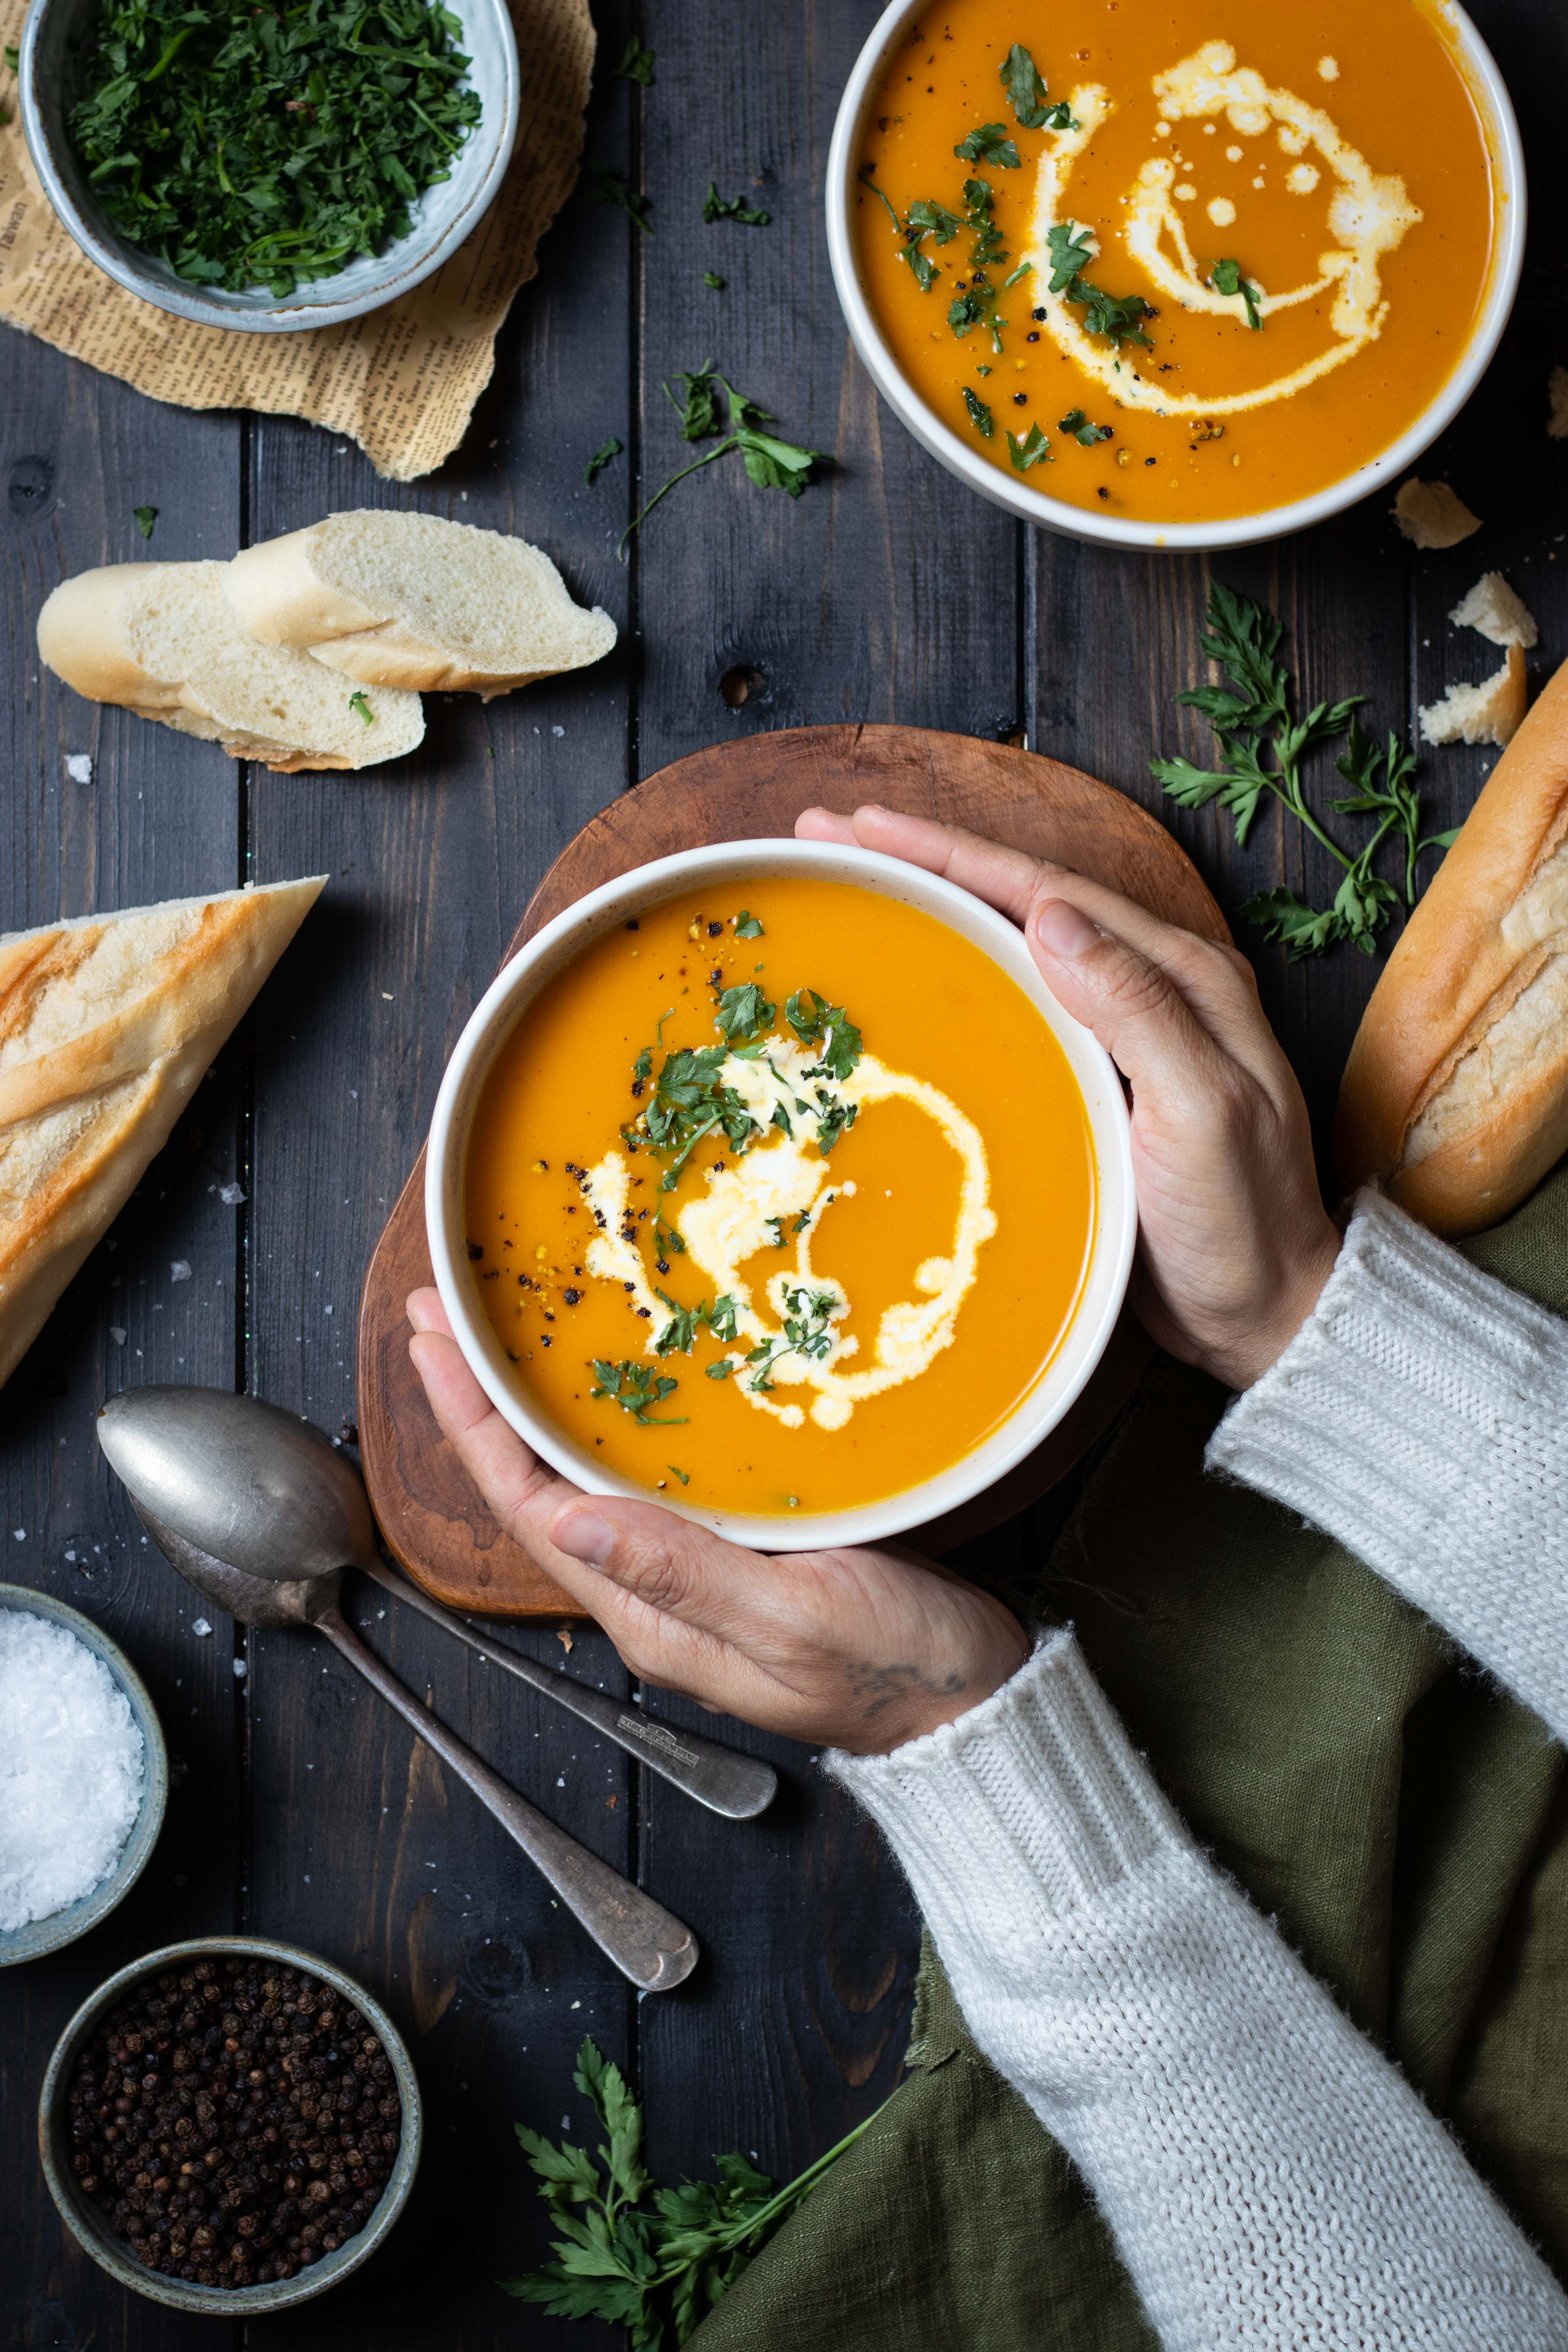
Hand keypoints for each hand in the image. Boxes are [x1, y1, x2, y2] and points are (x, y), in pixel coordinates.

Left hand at [406, 1291, 1028, 1754]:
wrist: (973, 1705)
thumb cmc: (898, 1670)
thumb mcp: (796, 1618)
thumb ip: (686, 1575)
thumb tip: (571, 1529)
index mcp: (651, 1615)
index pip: (531, 1510)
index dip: (474, 1424)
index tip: (434, 1343)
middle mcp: (655, 1595)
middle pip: (541, 1488)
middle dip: (486, 1402)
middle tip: (446, 1312)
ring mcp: (695, 1575)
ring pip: (588, 1479)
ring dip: (539, 1406)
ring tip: (502, 1333)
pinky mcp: (740, 1552)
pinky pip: (649, 1480)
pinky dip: (615, 1421)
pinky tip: (617, 1381)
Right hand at [796, 803, 1340, 1389]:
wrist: (1265, 1313)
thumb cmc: (1241, 1223)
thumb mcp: (1202, 1113)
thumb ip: (1137, 1011)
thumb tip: (1052, 916)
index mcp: (1183, 975)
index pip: (1047, 889)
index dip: (952, 852)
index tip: (868, 826)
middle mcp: (1151, 986)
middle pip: (1021, 898)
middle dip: (925, 859)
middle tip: (832, 832)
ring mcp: (1120, 1032)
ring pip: (1011, 944)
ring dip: (932, 906)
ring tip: (853, 879)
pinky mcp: (1094, 1078)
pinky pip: (1013, 1004)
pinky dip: (955, 973)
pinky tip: (908, 974)